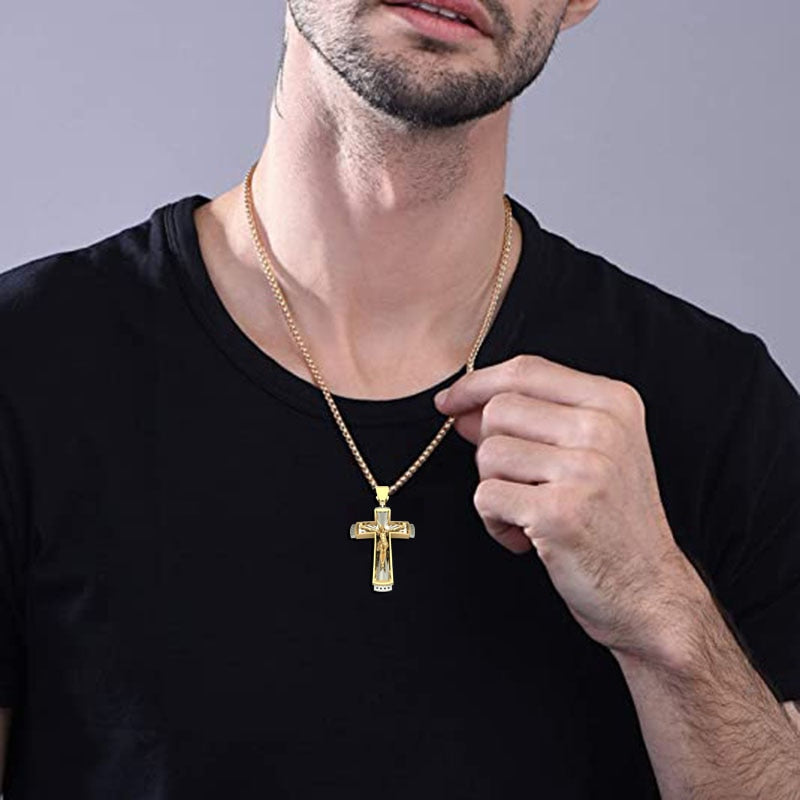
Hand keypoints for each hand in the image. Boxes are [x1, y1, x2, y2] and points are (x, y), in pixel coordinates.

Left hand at [434, 354, 708, 663]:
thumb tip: (461, 407)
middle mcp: (603, 428)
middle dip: (491, 450)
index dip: (477, 383)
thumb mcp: (589, 451)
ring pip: (488, 453)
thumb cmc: (611, 520)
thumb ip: (530, 420)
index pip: (526, 369)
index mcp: (614, 401)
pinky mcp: (559, 511)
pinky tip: (527, 537)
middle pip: (499, 409)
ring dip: (495, 489)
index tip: (449, 402)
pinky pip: (487, 496)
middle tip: (521, 484)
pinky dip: (495, 522)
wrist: (650, 590)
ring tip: (530, 512)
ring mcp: (584, 469)